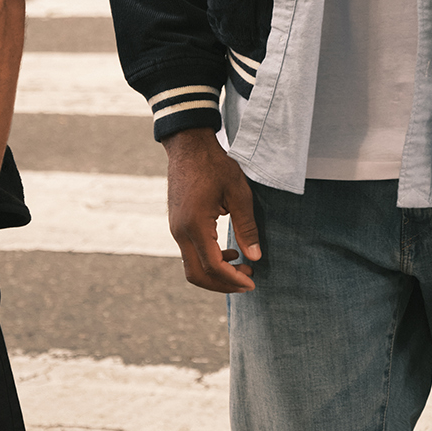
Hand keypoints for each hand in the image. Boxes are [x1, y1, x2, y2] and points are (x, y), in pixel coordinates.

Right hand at [163, 128, 260, 292]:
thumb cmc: (215, 165)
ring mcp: (175, 229)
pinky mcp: (177, 224)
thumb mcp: (238, 194)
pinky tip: (228, 251)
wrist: (188, 146)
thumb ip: (246, 227)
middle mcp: (180, 231)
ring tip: (242, 266)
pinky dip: (208, 260)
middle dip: (223, 284)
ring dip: (216, 273)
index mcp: (195, 225)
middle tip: (248, 280)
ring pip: (192, 266)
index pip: (213, 266)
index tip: (252, 282)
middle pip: (197, 275)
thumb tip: (255, 257)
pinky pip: (190, 253)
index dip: (233, 279)